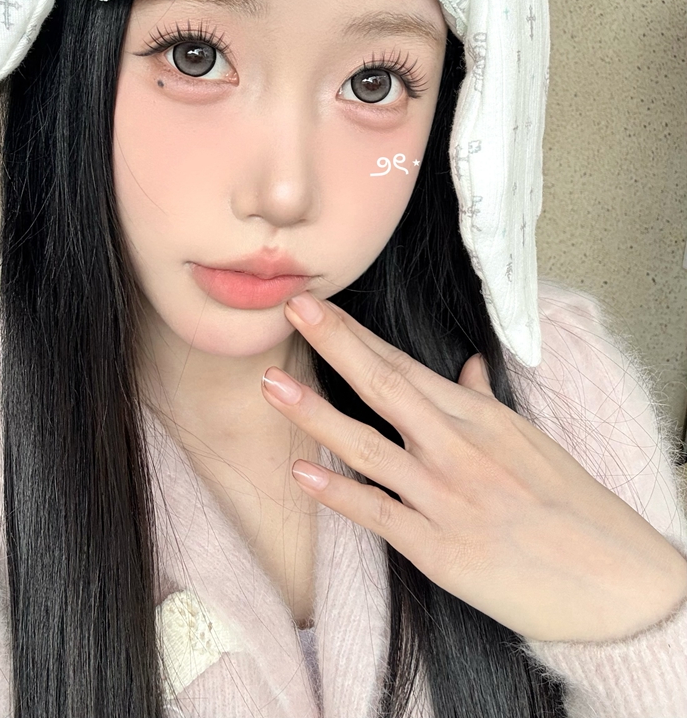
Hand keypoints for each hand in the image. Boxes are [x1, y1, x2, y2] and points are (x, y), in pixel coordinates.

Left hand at [261, 292, 686, 641]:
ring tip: (272, 387)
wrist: (616, 580)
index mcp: (480, 417)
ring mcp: (447, 497)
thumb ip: (485, 402)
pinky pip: (380, 514)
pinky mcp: (440, 549)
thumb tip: (467, 365)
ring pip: (369, 447)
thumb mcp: (530, 442)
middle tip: (292, 311)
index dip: (356, 334)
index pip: (405, 365)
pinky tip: (302, 474)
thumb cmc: (574, 507)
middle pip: (385, 386)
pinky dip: (339, 494)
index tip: (318, 307)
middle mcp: (459, 448)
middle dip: (335, 345)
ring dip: (317, 414)